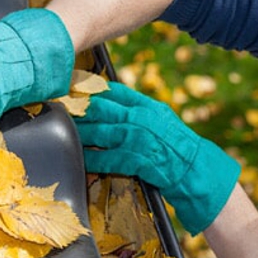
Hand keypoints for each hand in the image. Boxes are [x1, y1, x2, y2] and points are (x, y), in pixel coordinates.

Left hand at [74, 81, 240, 234]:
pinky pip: (107, 159)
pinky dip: (92, 160)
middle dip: (79, 109)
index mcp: (147, 106)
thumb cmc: (177, 144)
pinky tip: (81, 157)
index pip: (113, 91)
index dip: (91, 89)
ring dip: (80, 133)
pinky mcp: (137, 160)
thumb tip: (112, 103)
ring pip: (99, 133)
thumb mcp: (160, 118)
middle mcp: (141, 119)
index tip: (74, 87)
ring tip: (64, 131)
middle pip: (101, 109)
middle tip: (62, 108)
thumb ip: (137, 109)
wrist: (196, 169)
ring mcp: (138, 139)